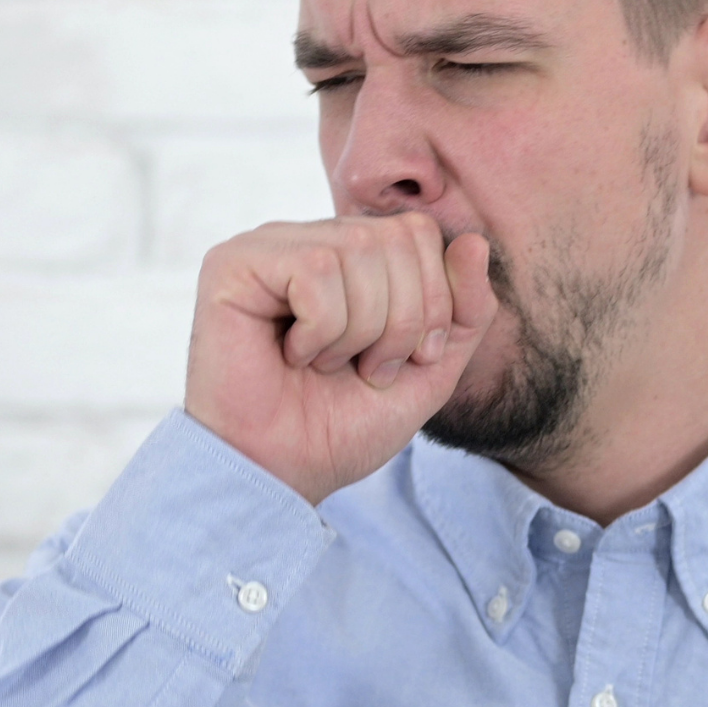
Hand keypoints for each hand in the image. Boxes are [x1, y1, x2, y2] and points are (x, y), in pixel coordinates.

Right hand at [184, 213, 497, 505]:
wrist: (283, 474)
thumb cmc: (343, 425)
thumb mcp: (431, 369)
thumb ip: (466, 308)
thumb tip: (474, 241)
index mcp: (352, 254)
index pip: (420, 232)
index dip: (432, 301)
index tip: (403, 360)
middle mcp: (311, 238)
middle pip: (399, 236)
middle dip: (402, 320)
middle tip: (365, 368)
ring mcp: (270, 245)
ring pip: (359, 249)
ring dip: (359, 330)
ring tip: (325, 365)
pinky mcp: (233, 263)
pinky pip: (315, 270)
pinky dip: (320, 330)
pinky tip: (293, 355)